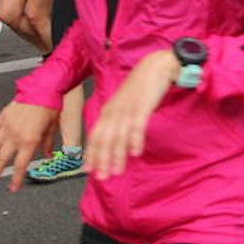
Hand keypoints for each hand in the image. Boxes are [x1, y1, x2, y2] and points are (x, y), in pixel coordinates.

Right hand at [0, 101, 58, 190]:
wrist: (44, 87)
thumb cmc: (51, 106)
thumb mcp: (53, 128)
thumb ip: (47, 144)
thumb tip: (47, 155)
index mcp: (29, 140)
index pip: (20, 165)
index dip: (15, 178)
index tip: (12, 188)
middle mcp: (15, 135)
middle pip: (2, 159)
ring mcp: (6, 126)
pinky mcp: (2, 117)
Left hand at [84, 50, 179, 179]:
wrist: (156, 66)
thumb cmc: (142, 86)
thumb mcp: (125, 103)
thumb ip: (118, 118)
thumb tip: (114, 138)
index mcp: (109, 110)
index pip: (95, 135)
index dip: (92, 153)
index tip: (88, 170)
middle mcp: (115, 110)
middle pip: (104, 138)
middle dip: (102, 159)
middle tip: (102, 177)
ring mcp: (128, 108)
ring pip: (118, 136)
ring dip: (117, 155)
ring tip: (117, 171)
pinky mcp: (143, 106)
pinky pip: (137, 126)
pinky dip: (135, 140)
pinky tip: (135, 153)